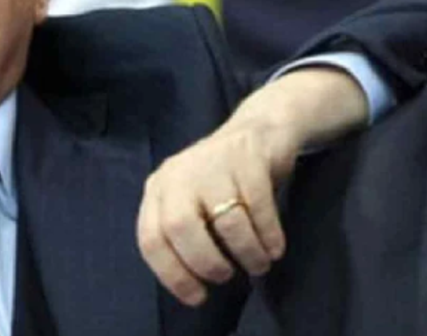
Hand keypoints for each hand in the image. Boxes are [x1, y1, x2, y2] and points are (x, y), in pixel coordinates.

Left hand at [136, 67, 367, 305]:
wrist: (259, 130)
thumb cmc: (222, 181)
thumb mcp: (192, 203)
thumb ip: (185, 234)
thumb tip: (193, 287)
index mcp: (159, 189)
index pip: (151, 238)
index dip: (172, 274)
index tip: (197, 297)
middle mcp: (179, 173)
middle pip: (181, 228)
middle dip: (206, 262)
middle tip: (226, 276)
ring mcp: (213, 162)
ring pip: (227, 220)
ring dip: (247, 253)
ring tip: (260, 264)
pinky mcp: (248, 157)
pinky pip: (259, 207)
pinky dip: (269, 234)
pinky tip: (275, 246)